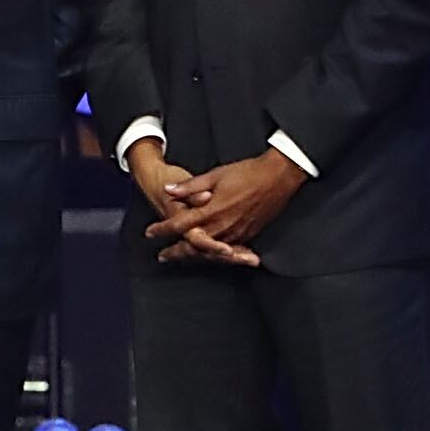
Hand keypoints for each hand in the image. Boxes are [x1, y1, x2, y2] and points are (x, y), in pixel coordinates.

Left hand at [127, 141, 251, 266]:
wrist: (279, 176)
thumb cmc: (247, 173)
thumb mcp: (215, 175)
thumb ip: (189, 187)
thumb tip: (168, 190)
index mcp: (212, 211)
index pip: (180, 225)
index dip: (162, 229)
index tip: (150, 233)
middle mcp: (223, 226)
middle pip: (193, 245)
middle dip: (176, 252)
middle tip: (162, 256)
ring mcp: (237, 232)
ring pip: (210, 251)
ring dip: (194, 255)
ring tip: (181, 257)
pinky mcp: (249, 234)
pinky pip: (228, 249)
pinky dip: (215, 254)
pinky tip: (209, 255)